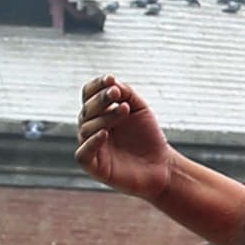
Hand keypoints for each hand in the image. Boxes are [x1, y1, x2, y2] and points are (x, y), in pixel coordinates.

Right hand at [75, 74, 173, 200]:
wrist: (161, 165)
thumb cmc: (149, 137)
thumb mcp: (140, 110)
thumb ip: (127, 94)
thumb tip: (112, 82)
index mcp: (100, 113)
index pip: (89, 95)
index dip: (96, 86)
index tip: (110, 79)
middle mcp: (92, 128)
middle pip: (87, 110)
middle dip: (102, 99)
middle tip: (116, 93)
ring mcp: (92, 147)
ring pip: (86, 128)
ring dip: (105, 117)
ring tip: (124, 110)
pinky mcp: (94, 166)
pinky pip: (83, 153)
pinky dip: (92, 142)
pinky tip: (105, 133)